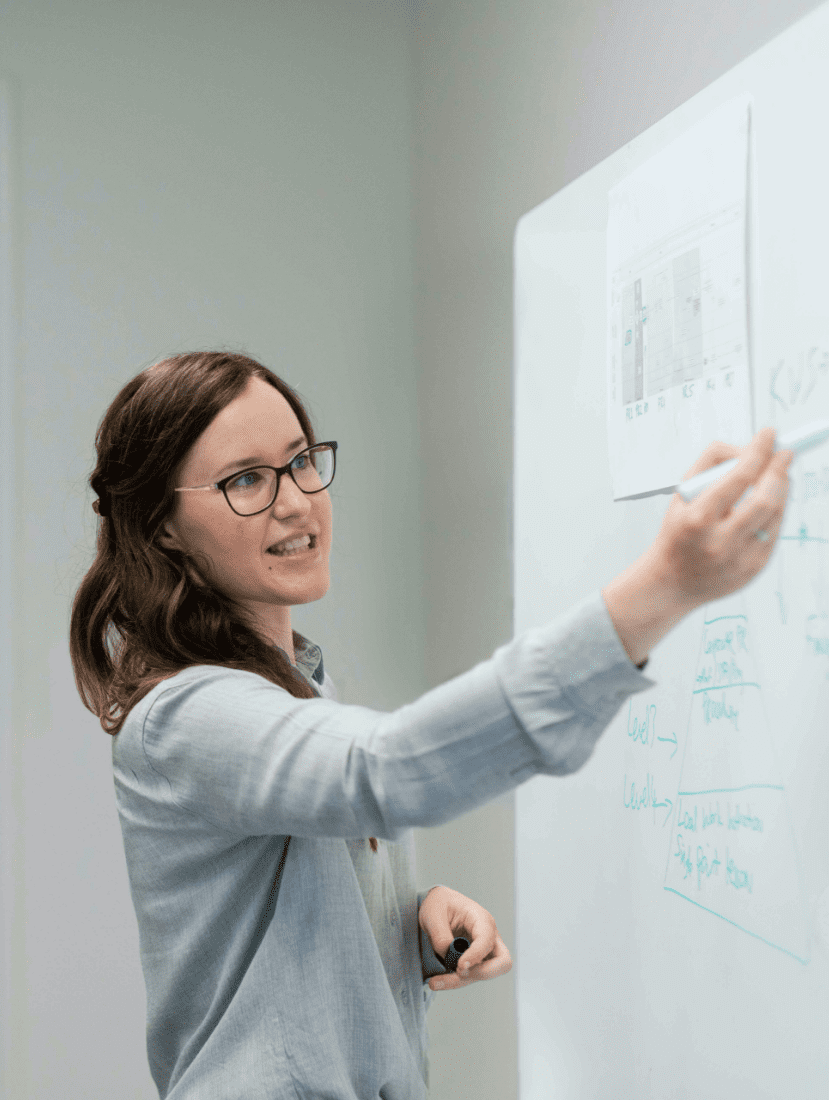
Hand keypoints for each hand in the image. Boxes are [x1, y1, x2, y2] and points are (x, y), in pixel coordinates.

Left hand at [418, 886, 511, 991]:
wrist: (437, 907)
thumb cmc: (439, 904)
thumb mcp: (433, 913)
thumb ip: (440, 935)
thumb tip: (448, 956)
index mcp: (481, 918)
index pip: (487, 940)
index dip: (476, 955)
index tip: (459, 965)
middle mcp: (488, 936)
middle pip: (502, 962)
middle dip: (482, 973)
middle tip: (459, 973)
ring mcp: (484, 950)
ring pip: (484, 974)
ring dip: (461, 981)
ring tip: (435, 982)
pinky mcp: (475, 961)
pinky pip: (471, 976)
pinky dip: (456, 981)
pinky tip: (438, 981)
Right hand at [650, 426, 792, 607]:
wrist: (671, 582)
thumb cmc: (678, 533)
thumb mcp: (681, 495)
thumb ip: (711, 464)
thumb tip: (747, 448)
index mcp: (697, 519)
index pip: (738, 478)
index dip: (758, 451)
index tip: (769, 434)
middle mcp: (719, 541)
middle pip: (765, 498)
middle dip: (779, 469)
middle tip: (784, 453)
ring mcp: (740, 558)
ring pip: (775, 513)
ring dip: (782, 488)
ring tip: (776, 475)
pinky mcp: (754, 568)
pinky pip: (775, 531)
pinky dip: (776, 510)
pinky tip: (769, 501)